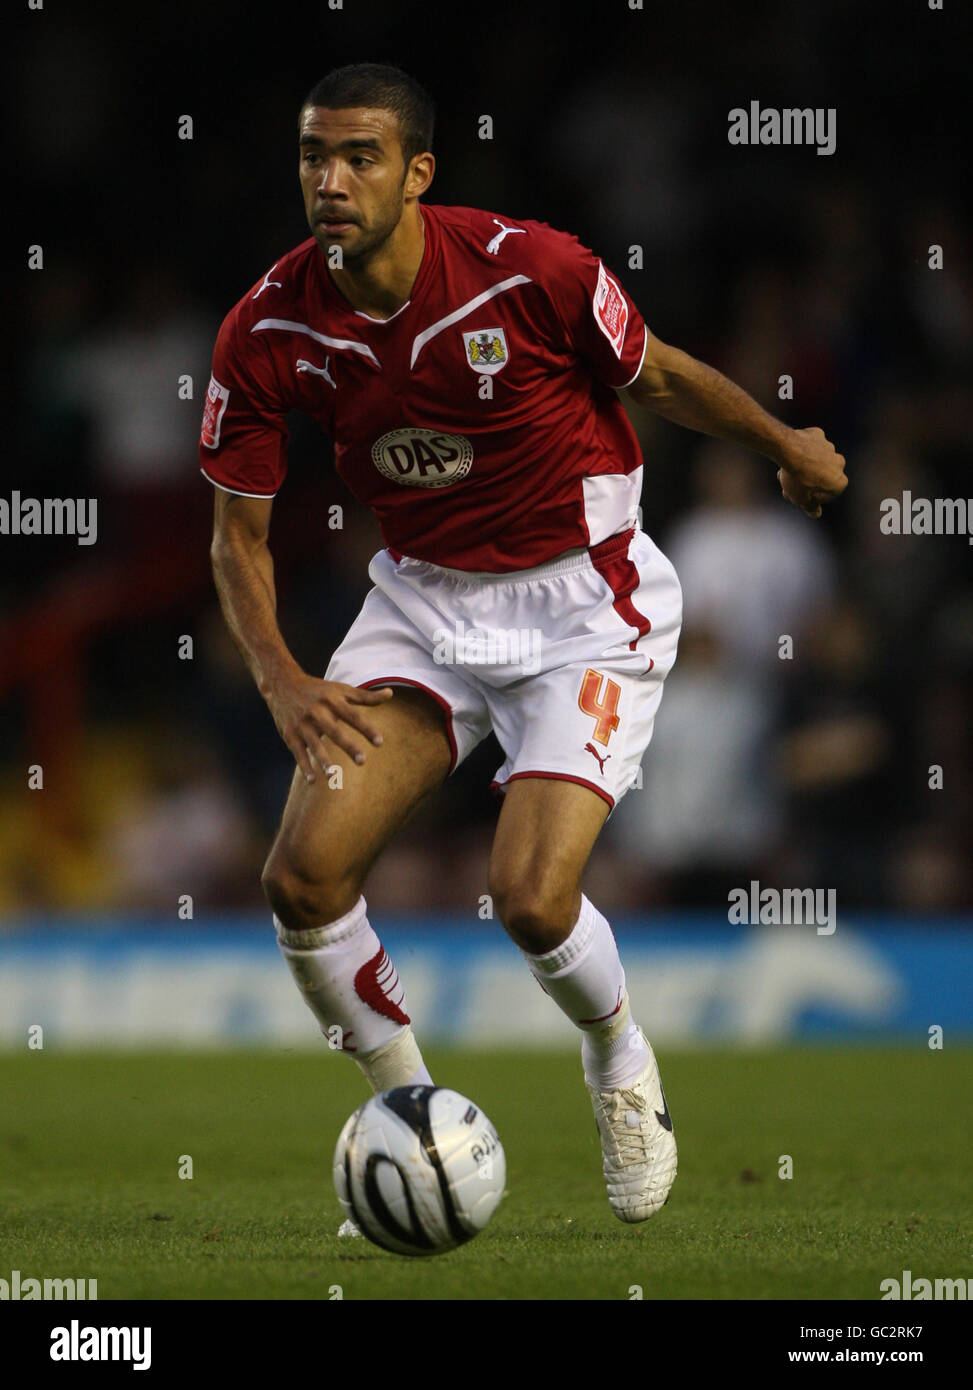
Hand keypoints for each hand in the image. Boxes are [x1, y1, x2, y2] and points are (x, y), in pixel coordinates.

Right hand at [264, 670, 393, 782]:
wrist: (282, 684)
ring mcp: (302, 724)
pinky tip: (312, 781)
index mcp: (332, 700)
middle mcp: (317, 712)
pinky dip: (304, 766)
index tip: (380, 742)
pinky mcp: (290, 734)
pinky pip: (298, 753)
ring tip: (333, 775)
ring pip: (314, 745)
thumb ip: (365, 696)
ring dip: (323, 760)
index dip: (367, 729)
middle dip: (348, 746)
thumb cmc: (318, 689)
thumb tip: (390, 693)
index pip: (353, 716)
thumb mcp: (340, 689)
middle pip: (334, 731)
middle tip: (362, 761)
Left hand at [777, 426, 847, 517]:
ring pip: (816, 460)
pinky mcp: (818, 435)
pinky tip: (790, 454)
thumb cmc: (797, 478)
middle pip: (822, 476)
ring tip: (786, 470)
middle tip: (788, 484)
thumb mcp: (801, 499)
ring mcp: (830, 448)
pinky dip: (802, 449)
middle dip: (807, 481)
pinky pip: (810, 445)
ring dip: (804, 466)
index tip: (799, 495)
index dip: (810, 497)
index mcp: (840, 482)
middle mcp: (840, 463)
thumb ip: (810, 508)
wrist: (789, 450)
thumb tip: (816, 514)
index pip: (826, 495)